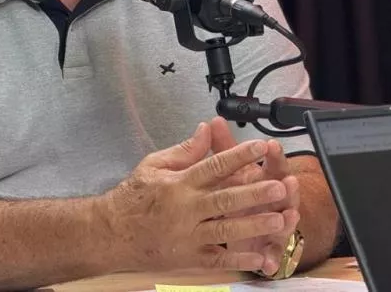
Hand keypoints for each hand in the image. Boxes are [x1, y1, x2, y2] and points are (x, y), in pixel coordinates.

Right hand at [102, 122, 287, 272]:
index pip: (213, 166)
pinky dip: (239, 260)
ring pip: (226, 230)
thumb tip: (206, 130)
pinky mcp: (188, 257)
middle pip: (225, 200)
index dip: (239, 155)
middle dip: (254, 193)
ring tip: (280, 220)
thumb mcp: (154, 165)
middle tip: (280, 187)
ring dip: (254, 225)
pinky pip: (217, 259)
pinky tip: (260, 258)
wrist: (111, 233)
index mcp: (179, 183)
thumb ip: (184, 150)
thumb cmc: (133, 196)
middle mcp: (186, 209)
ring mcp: (188, 235)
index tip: (261, 146)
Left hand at [209, 116, 300, 275]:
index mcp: (264, 179)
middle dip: (286, 187)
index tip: (270, 146)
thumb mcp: (232, 170)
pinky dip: (270, 260)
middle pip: (284, 192)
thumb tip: (213, 122)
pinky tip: (267, 263)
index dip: (273, 154)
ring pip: (284, 222)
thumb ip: (224, 147)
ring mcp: (274, 224)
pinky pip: (271, 255)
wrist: (254, 224)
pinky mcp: (268, 248)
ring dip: (288, 220)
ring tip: (288, 217)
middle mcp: (273, 201)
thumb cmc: (242, 192)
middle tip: (288, 182)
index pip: (272, 163)